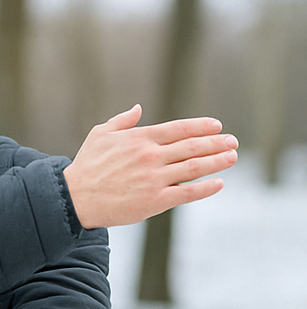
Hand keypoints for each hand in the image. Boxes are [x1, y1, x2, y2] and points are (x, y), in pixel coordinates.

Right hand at [63, 104, 236, 227]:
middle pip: (192, 147)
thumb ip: (122, 120)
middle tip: (233, 141)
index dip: (200, 126)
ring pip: (194, 167)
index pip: (178, 128)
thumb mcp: (100, 134)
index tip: (217, 126)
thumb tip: (138, 108)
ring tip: (232, 157)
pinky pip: (188, 193)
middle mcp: (149, 156)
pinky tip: (219, 183)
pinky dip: (206, 188)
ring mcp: (154, 179)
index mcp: (138, 138)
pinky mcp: (155, 200)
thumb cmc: (87, 164)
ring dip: (217, 161)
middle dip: (216, 143)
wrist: (76, 196)